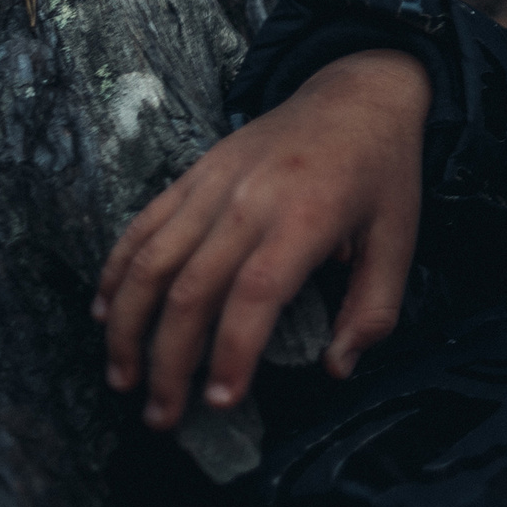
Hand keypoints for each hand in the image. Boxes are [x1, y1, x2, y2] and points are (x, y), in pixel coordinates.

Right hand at [93, 47, 428, 429]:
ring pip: (151, 262)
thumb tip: (337, 368)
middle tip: (162, 415)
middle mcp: (250, 199)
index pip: (253, 296)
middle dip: (168, 362)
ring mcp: (214, 183)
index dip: (231, 353)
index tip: (221, 402)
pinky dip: (117, 271)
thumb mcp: (401, 236)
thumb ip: (374, 307)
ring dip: (128, 326)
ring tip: (123, 378)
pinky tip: (106, 314)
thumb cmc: (381, 171)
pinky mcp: (193, 173)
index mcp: (306, 217)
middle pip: (190, 291)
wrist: (359, 90)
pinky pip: (142, 226)